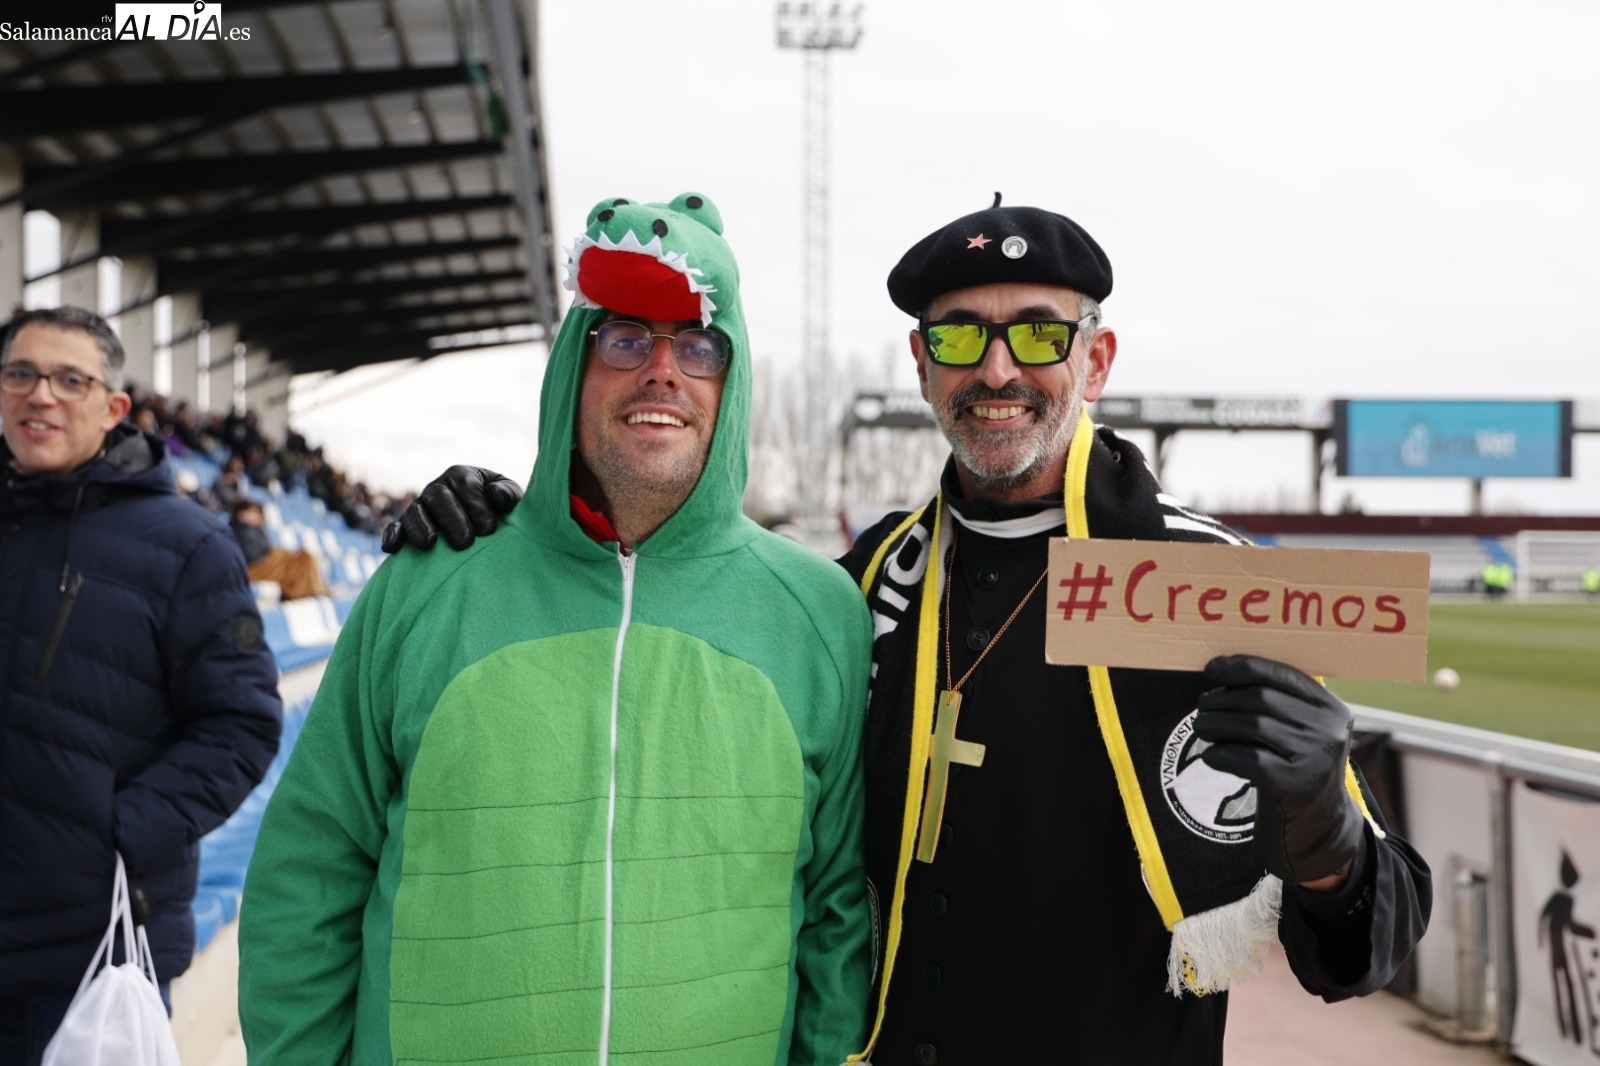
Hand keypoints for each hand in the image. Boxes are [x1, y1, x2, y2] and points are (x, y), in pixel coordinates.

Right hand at [381, 466, 522, 553]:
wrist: (492, 528)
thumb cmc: (502, 510)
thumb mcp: (511, 499)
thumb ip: (508, 494)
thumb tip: (495, 496)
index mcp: (463, 476)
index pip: (465, 485)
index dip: (476, 506)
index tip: (489, 530)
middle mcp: (438, 488)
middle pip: (437, 497)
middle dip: (450, 519)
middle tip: (465, 543)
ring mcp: (421, 507)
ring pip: (414, 512)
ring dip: (420, 527)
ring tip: (429, 544)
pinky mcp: (409, 527)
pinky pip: (396, 527)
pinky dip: (392, 536)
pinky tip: (392, 548)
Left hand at [1194, 654, 1363, 885]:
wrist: (1318, 821)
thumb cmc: (1295, 762)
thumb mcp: (1300, 727)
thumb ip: (1275, 700)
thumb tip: (1220, 669)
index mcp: (1330, 706)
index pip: (1281, 673)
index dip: (1241, 666)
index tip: (1211, 668)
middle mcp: (1328, 729)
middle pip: (1261, 699)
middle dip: (1222, 699)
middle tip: (1201, 707)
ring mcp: (1315, 758)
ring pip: (1252, 726)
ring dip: (1216, 724)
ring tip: (1202, 728)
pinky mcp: (1295, 786)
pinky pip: (1247, 760)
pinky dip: (1221, 754)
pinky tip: (1210, 756)